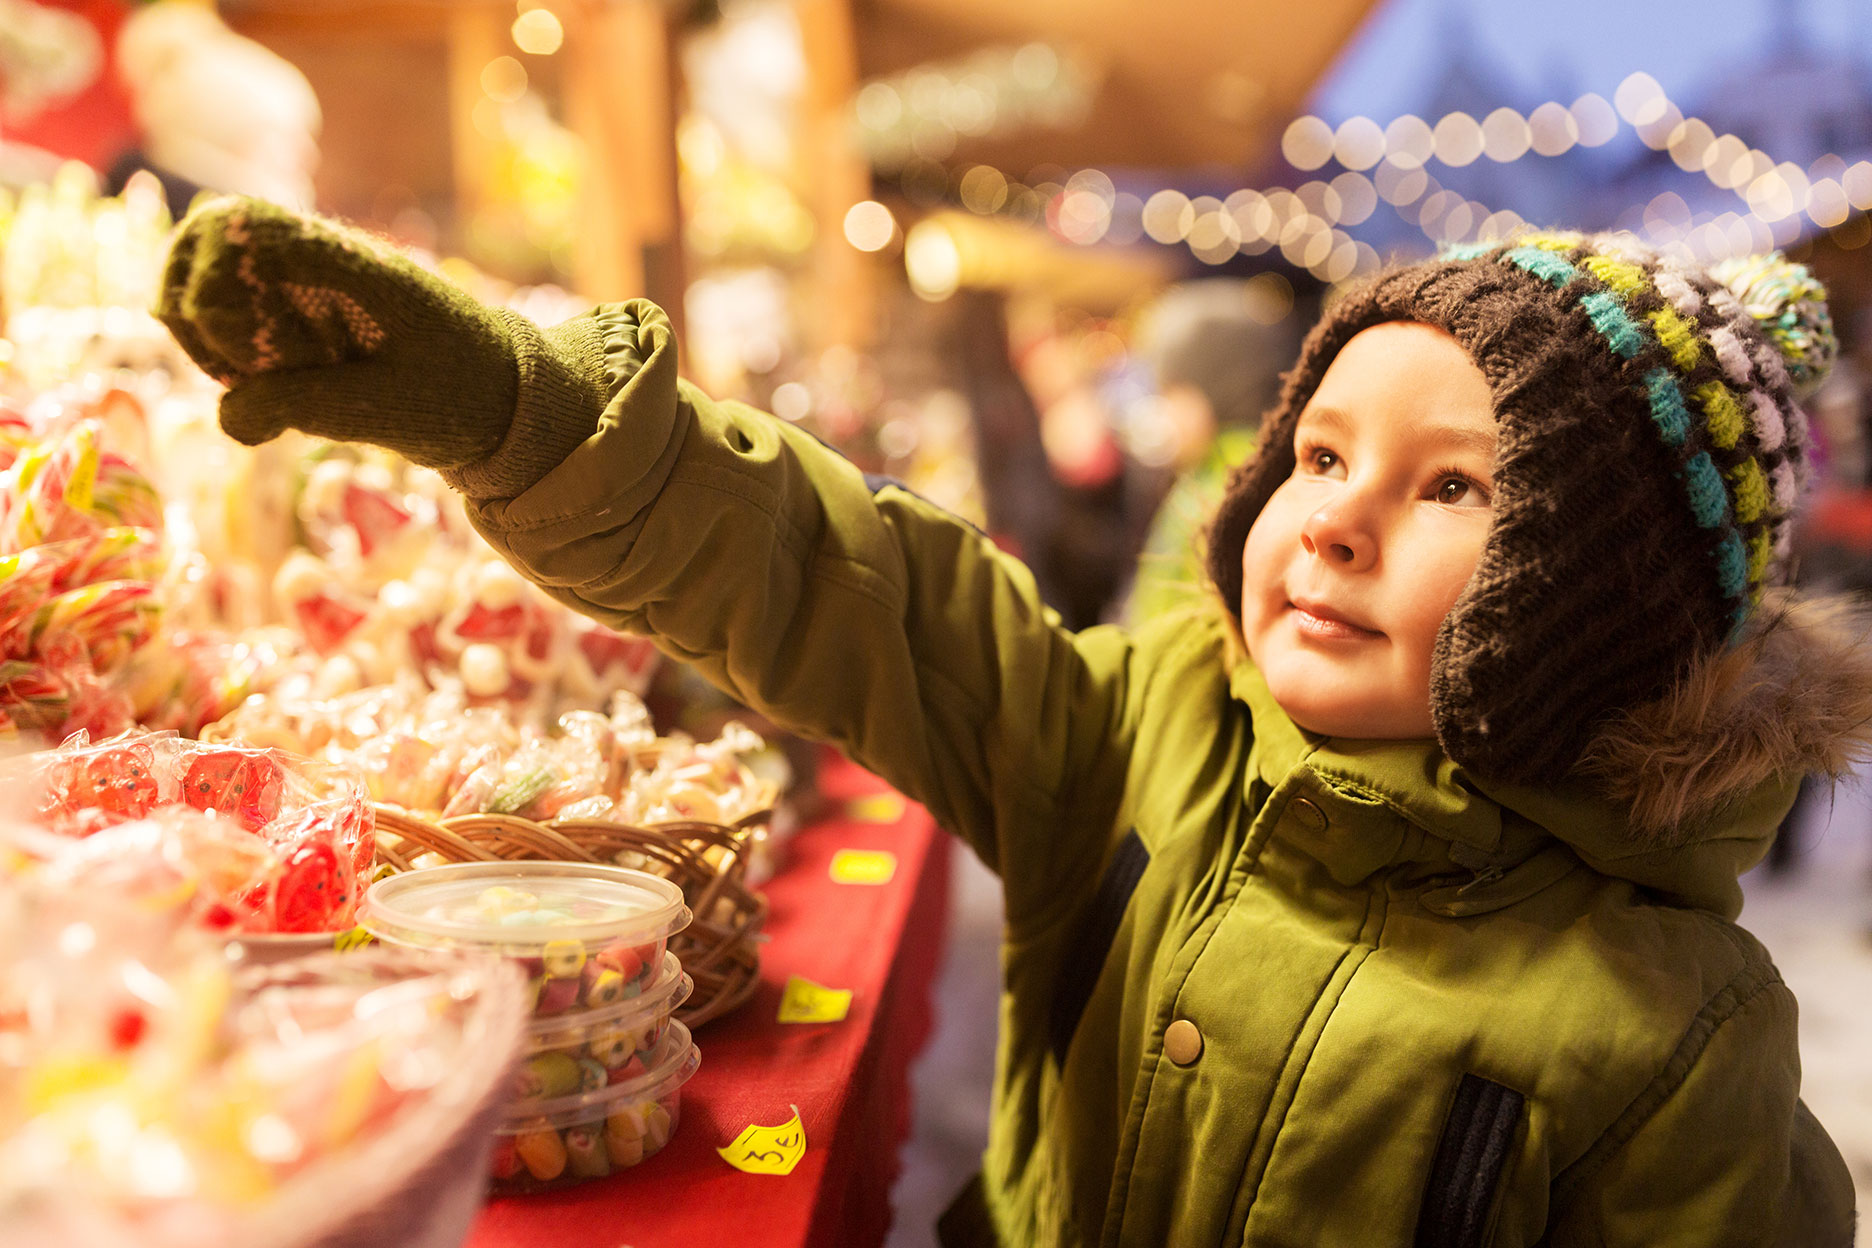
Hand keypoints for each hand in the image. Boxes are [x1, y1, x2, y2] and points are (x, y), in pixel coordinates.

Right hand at [155, 195, 522, 469]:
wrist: (503, 395)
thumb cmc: (457, 396)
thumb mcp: (384, 408)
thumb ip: (301, 404)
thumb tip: (228, 415)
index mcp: (342, 261)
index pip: (234, 231)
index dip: (212, 295)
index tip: (248, 365)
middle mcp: (317, 253)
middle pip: (205, 237)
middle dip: (194, 306)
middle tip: (238, 374)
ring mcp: (306, 274)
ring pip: (206, 266)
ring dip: (204, 324)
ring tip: (252, 380)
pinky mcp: (302, 303)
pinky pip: (231, 296)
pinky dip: (224, 338)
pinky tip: (260, 382)